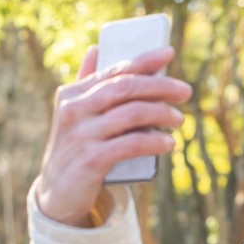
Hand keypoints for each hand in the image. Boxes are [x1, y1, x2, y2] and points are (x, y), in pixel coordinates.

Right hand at [33, 46, 192, 225]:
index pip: (113, 70)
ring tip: (179, 120)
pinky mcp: (91, 160)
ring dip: (162, 114)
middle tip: (185, 92)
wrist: (57, 194)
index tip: (169, 53)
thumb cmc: (74, 149)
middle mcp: (74, 110)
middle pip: (126, 87)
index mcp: (71, 94)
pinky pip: (131, 144)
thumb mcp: (75, 115)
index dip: (144, 60)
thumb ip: (86, 84)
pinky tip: (169, 144)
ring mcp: (82, 135)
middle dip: (160, 86)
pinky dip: (154, 142)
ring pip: (132, 114)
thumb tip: (96, 49)